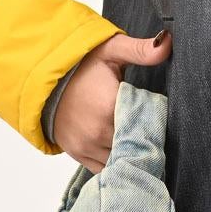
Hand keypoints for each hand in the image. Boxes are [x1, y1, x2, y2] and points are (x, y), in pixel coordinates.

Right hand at [50, 28, 172, 171]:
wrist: (43, 79)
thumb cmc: (79, 64)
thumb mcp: (111, 50)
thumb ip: (140, 50)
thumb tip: (168, 42)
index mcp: (110, 107)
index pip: (148, 124)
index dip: (159, 122)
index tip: (162, 116)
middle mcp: (99, 132)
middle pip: (137, 146)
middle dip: (148, 139)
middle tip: (154, 129)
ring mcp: (87, 146)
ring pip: (122, 160)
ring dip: (131, 153)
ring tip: (138, 140)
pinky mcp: (79, 155)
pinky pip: (105, 169)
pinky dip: (116, 161)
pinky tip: (122, 149)